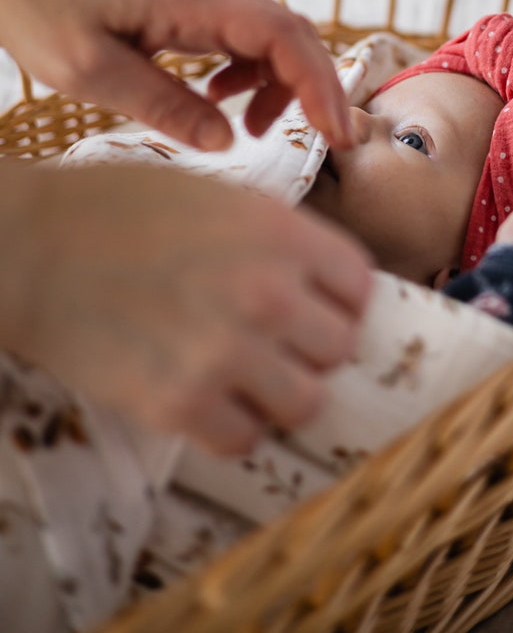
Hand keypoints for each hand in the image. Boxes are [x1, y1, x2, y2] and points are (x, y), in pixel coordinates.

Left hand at [0, 0, 353, 150]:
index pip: (282, 36)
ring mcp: (201, 1)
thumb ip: (161, 106)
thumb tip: (228, 141)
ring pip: (273, 38)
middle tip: (330, 144)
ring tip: (255, 130)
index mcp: (191, 3)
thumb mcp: (90, 72)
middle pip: (293, 34)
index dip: (318, 84)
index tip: (333, 134)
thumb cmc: (41, 11)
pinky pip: (242, 41)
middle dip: (318, 89)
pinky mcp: (187, 12)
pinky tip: (219, 103)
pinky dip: (250, 76)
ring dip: (283, 85)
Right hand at [0, 162, 371, 453]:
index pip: (359, 284)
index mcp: (278, 230)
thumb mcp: (216, 194)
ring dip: (281, 392)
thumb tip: (321, 282)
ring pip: (305, 402)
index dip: (341, 297)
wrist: (32, 246)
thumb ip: (277, 236)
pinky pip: (246, 438)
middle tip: (280, 342)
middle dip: (313, 346)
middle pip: (339, 347)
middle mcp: (265, 291)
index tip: (319, 305)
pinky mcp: (179, 403)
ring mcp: (225, 351)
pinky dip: (235, 425)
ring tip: (249, 376)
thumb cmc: (117, 208)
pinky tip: (210, 398)